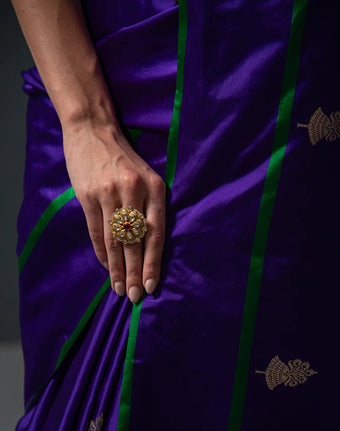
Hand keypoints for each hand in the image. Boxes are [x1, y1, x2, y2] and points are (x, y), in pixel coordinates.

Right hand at [63, 122, 165, 302]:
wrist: (93, 130)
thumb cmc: (125, 159)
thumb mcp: (148, 177)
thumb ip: (151, 207)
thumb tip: (151, 248)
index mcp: (154, 188)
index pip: (156, 234)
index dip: (153, 262)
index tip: (151, 285)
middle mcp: (133, 192)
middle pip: (135, 242)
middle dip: (135, 272)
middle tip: (134, 296)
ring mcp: (109, 194)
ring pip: (115, 241)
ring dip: (117, 268)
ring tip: (119, 289)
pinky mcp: (88, 196)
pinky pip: (96, 232)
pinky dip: (102, 253)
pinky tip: (107, 268)